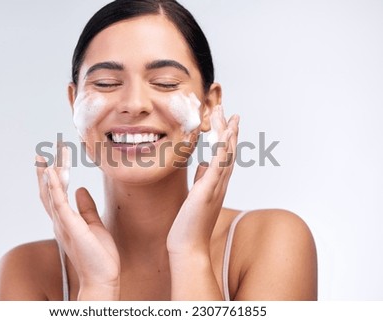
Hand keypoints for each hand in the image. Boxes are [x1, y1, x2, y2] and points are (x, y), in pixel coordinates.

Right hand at [36, 144, 119, 299]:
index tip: (48, 159)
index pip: (53, 194)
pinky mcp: (71, 226)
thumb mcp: (94, 224)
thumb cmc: (99, 255)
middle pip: (48, 191)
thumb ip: (86, 207)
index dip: (49, 177)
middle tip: (43, 150)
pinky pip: (59, 203)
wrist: (102, 277)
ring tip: (48, 155)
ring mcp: (63, 223)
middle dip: (46, 170)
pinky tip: (52, 172)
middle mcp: (59, 221)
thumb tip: (80, 189)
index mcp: (65, 220)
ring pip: (51, 193)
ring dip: (49, 173)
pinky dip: (54, 186)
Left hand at [167, 106, 239, 255]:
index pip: (224, 156)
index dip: (227, 137)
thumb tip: (203, 163)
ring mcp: (216, 187)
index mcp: (216, 183)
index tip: (227, 120)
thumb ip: (203, 178)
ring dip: (228, 134)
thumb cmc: (190, 223)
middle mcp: (220, 183)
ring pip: (226, 155)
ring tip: (229, 116)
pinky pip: (218, 166)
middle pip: (229, 151)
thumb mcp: (197, 195)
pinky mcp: (207, 191)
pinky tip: (224, 135)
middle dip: (229, 130)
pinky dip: (222, 149)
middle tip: (231, 111)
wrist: (188, 246)